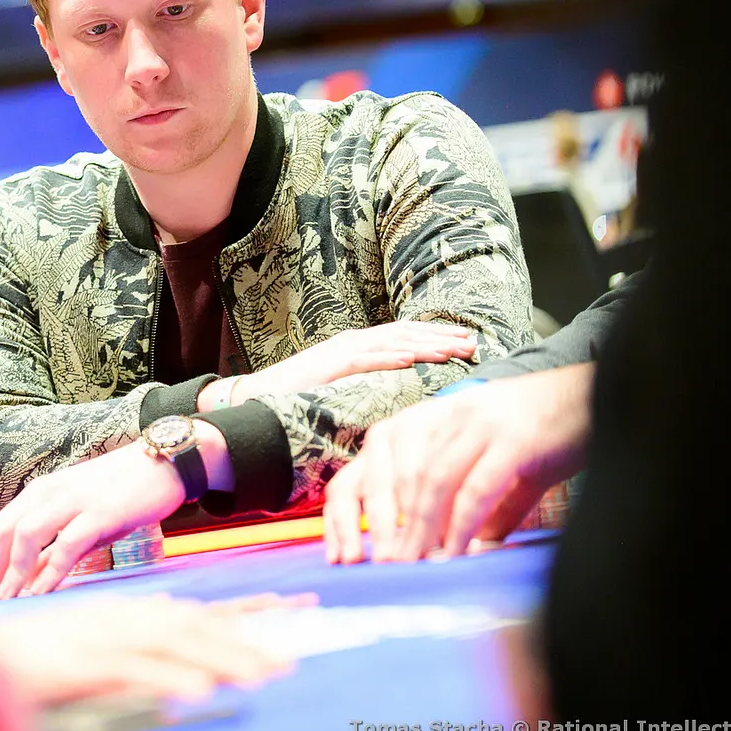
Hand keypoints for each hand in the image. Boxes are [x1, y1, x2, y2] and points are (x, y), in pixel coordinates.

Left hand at [0, 442, 185, 600]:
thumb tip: (30, 579)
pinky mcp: (100, 512)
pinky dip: (50, 571)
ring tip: (8, 603)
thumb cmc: (121, 492)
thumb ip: (54, 545)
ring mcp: (74, 501)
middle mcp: (50, 492)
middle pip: (4, 533)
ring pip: (27, 536)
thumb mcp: (79, 516)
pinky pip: (66, 544)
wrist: (164, 463)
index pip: (0, 529)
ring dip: (14, 573)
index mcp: (41, 492)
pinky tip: (42, 592)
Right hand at [0, 593, 308, 705]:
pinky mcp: (85, 662)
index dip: (250, 611)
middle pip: (198, 625)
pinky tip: (200, 691)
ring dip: (222, 659)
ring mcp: (106, 637)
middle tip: (292, 657)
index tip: (297, 612)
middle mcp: (125, 617)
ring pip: (176, 644)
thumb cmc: (39, 654)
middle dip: (248, 640)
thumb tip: (177, 644)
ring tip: (263, 677)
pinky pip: (137, 670)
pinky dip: (170, 678)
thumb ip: (138, 643)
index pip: (202, 609)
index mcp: (132, 612)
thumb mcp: (97, 643)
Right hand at [232, 321, 477, 399]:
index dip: (437, 336)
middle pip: (406, 334)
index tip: (467, 342)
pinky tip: (409, 358)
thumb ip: (370, 382)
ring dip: (424, 344)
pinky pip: (362, 360)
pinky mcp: (327, 365)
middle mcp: (354, 341)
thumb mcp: (344, 385)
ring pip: (391, 343)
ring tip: (452, 349)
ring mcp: (341, 351)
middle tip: (473, 342)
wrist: (257, 396)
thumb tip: (401, 390)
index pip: (407, 336)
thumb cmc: (300, 394)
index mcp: (360, 344)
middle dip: (441, 338)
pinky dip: (387, 357)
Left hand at [323, 364, 591, 563]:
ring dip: (419, 529)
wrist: (603, 392)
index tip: (347, 549)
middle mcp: (449, 412)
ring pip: (431, 479)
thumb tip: (471, 549)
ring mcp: (479, 423)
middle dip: (382, 522)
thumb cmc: (549, 431)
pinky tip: (456, 554)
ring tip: (413, 568)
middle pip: (396, 468)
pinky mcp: (512, 439)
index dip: (356, 501)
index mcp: (435, 414)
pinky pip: (475, 486)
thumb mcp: (500, 463)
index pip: (376, 454)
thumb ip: (481, 504)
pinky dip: (461, 524)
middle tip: (380, 568)